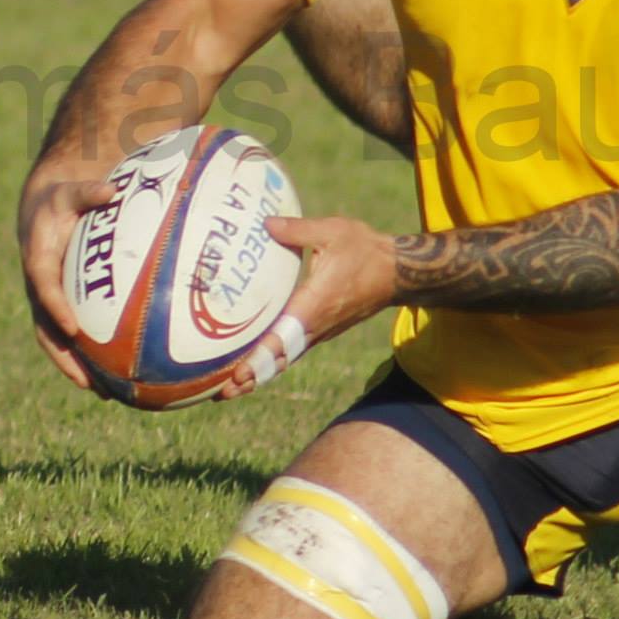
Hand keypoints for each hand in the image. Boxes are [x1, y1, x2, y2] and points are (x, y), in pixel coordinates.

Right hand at [17, 172, 116, 390]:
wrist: (42, 212)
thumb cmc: (60, 201)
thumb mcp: (69, 192)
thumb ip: (87, 191)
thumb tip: (109, 188)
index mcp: (38, 263)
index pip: (44, 289)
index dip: (56, 309)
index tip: (72, 328)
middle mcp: (40, 291)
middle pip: (49, 333)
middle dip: (66, 360)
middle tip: (90, 382)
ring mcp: (50, 304)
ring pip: (61, 344)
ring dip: (80, 369)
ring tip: (109, 393)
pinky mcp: (63, 309)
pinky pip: (77, 338)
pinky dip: (94, 356)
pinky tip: (123, 374)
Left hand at [217, 215, 397, 398]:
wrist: (398, 271)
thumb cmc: (365, 250)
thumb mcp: (333, 231)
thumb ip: (297, 230)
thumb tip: (265, 225)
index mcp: (314, 305)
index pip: (281, 338)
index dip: (257, 357)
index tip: (235, 375)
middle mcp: (316, 326)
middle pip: (279, 359)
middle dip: (251, 376)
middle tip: (220, 393)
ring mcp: (321, 331)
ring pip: (286, 359)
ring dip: (260, 373)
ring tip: (230, 388)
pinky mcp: (324, 330)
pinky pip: (295, 351)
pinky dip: (274, 362)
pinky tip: (257, 364)